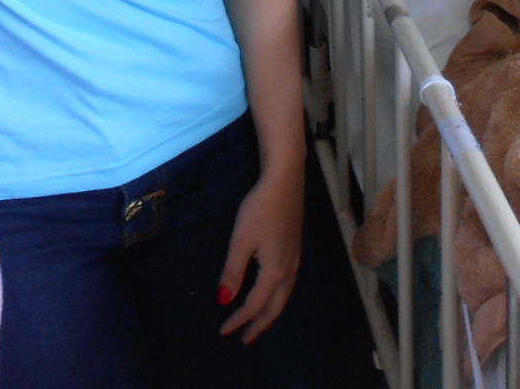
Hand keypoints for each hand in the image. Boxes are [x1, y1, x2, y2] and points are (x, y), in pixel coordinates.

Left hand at [217, 165, 302, 343]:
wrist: (285, 181)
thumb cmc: (260, 209)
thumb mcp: (241, 240)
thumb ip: (233, 272)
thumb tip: (224, 300)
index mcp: (274, 272)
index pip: (254, 305)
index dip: (239, 320)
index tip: (224, 332)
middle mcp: (289, 271)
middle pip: (275, 307)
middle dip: (259, 325)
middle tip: (245, 339)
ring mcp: (295, 260)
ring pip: (284, 297)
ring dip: (271, 313)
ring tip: (260, 323)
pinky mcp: (295, 249)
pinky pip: (288, 285)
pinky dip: (278, 298)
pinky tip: (273, 292)